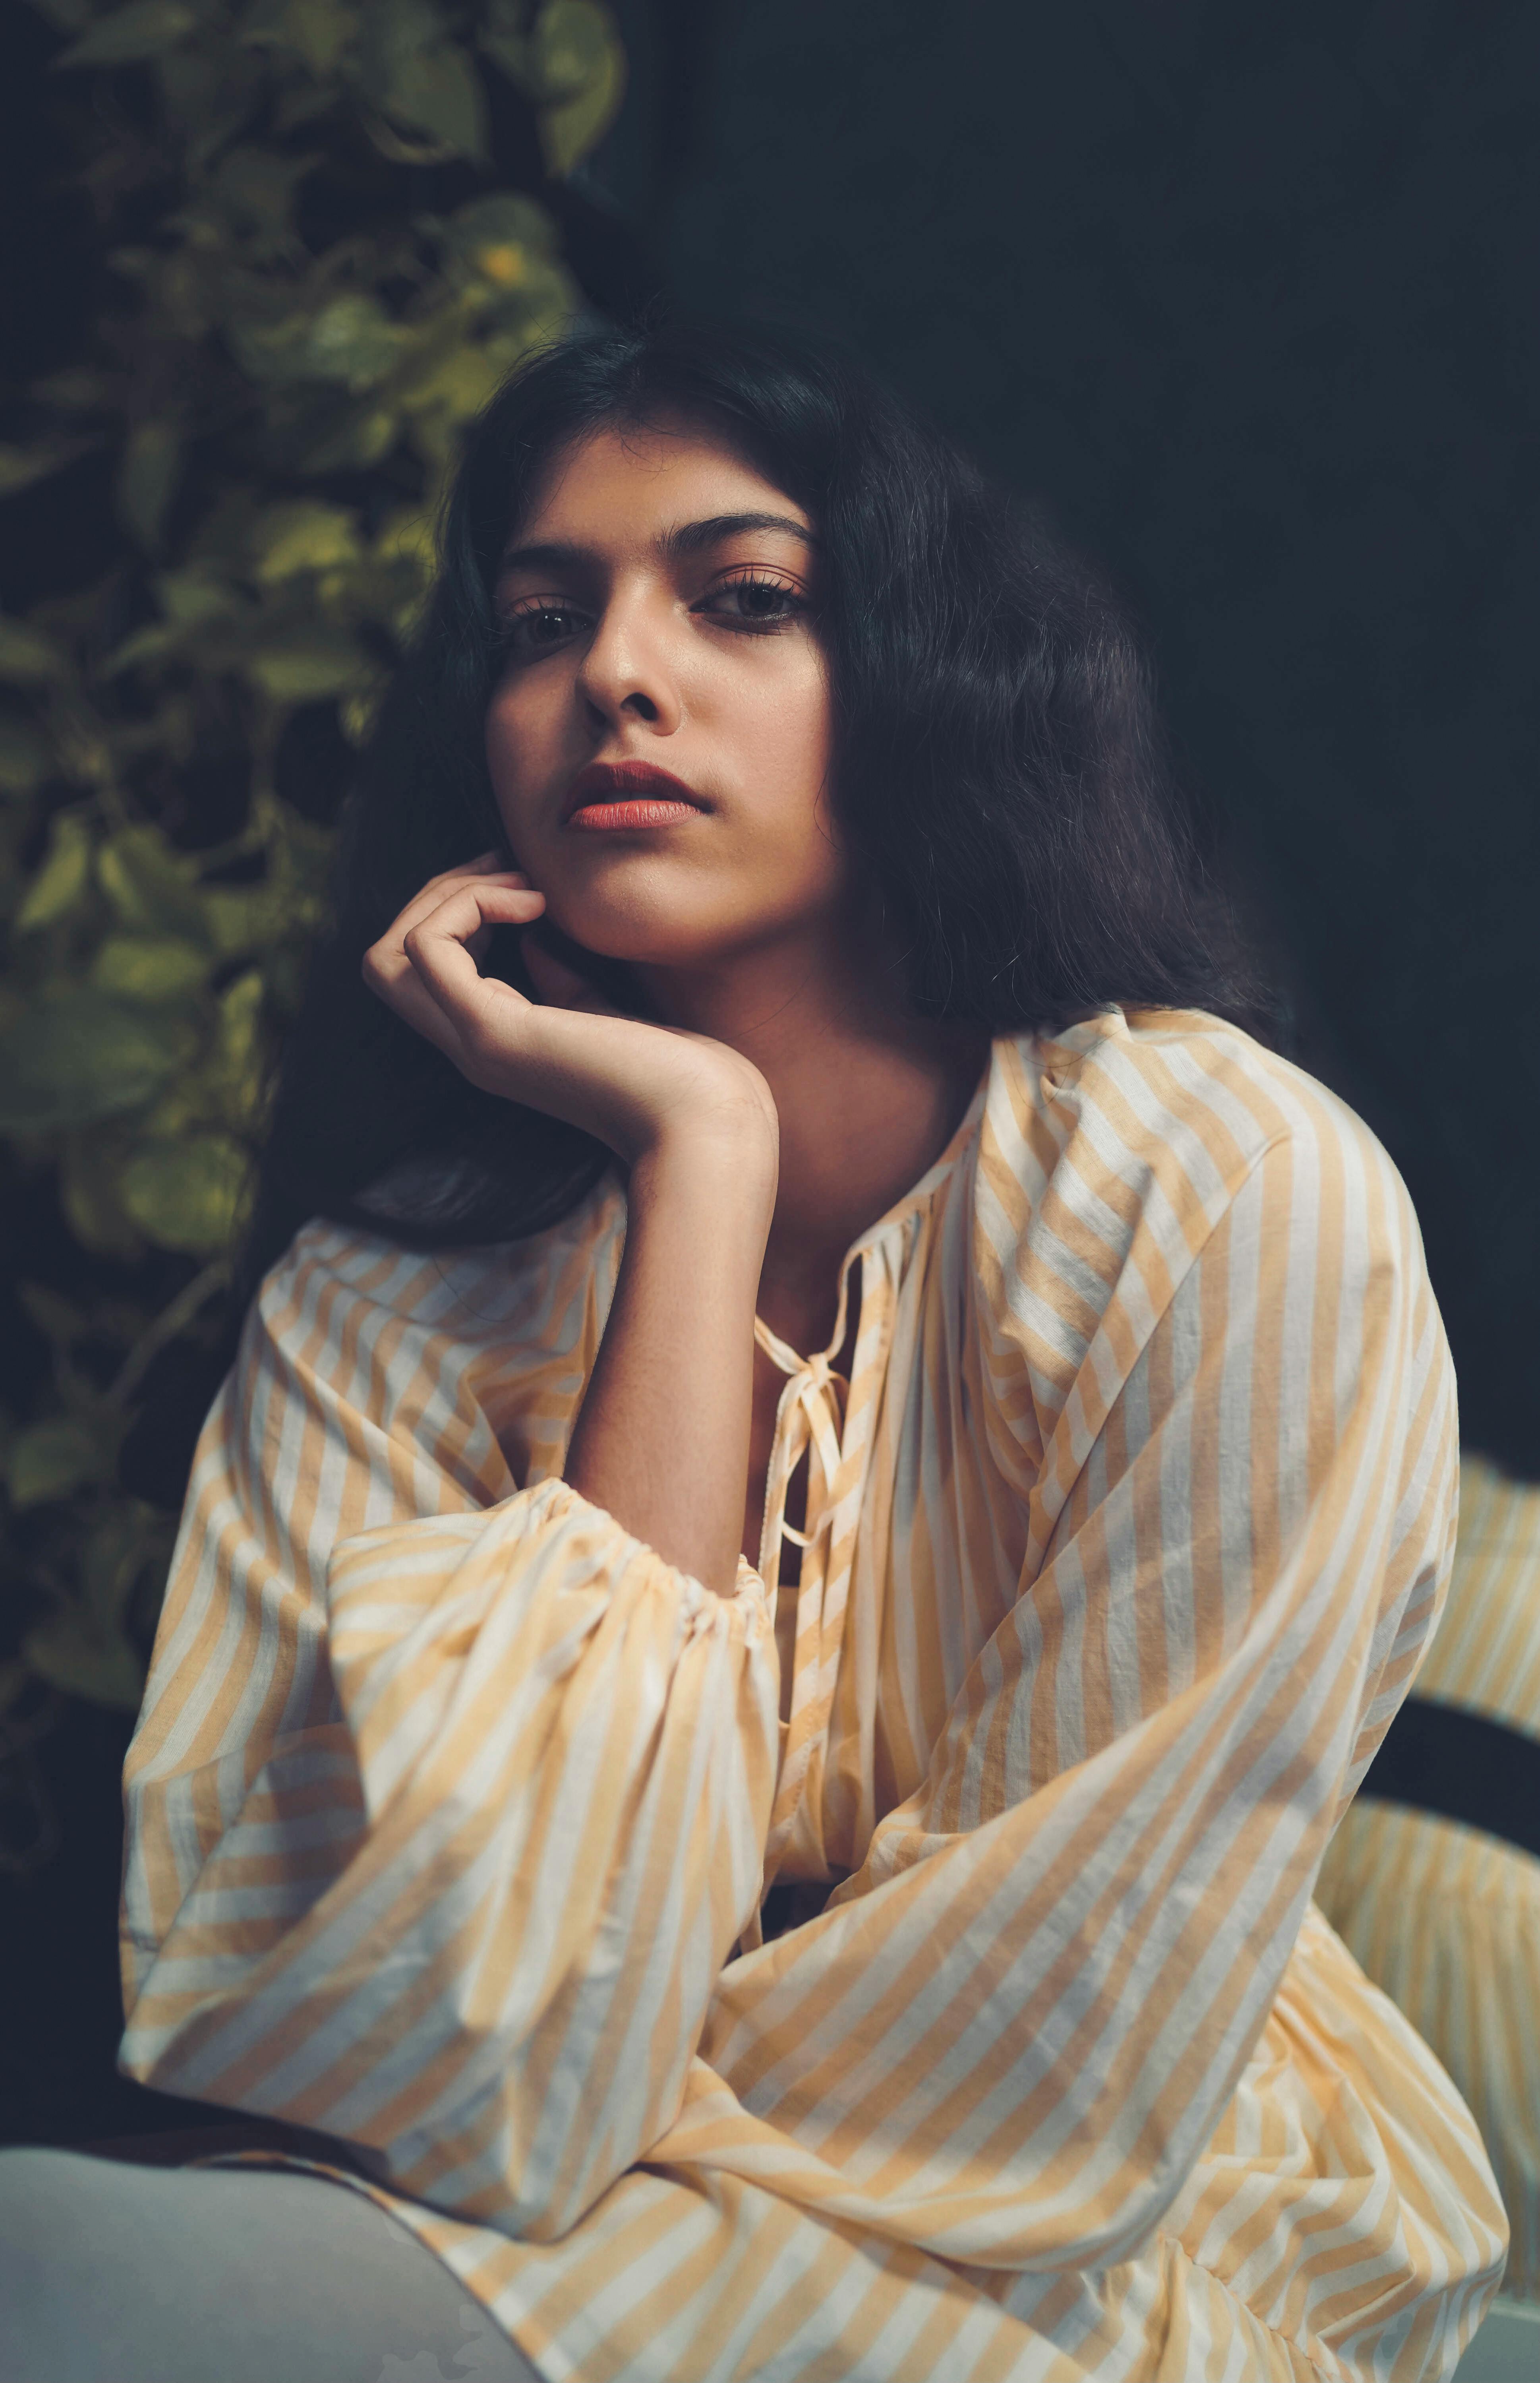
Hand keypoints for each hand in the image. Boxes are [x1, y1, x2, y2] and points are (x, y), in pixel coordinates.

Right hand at [362, 853, 778, 1172]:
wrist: (710, 1125)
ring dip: (448, 895)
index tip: (527, 887)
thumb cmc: (682, 1077)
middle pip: (386, 961)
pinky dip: (469, 905)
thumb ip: (563, 983)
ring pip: (387, 955)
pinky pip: (427, 947)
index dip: (457, 913)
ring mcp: (476, 1043)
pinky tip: (534, 905)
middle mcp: (473, 1048)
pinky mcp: (494, 1034)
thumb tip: (533, 937)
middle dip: (438, 896)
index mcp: (499, 1043)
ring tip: (526, 887)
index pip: (421, 973)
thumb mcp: (608, 1013)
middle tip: (511, 872)